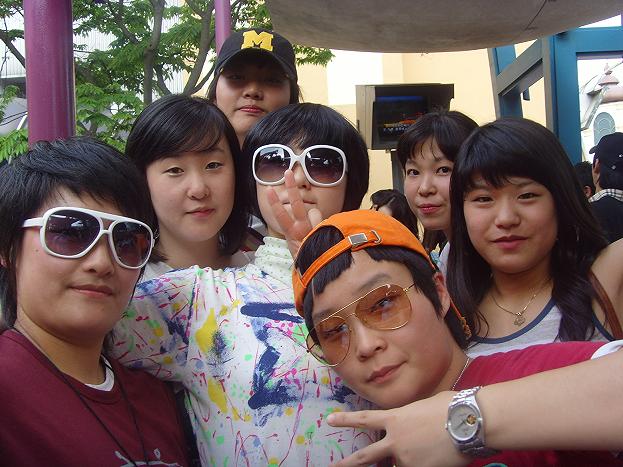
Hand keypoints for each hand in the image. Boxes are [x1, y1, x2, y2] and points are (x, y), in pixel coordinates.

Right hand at [267, 169, 322, 257]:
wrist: (316, 272)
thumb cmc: (306, 259)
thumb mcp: (299, 248)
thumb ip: (305, 228)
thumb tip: (314, 212)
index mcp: (291, 234)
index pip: (281, 215)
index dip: (275, 202)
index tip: (270, 190)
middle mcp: (300, 230)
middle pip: (296, 205)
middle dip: (292, 189)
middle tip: (287, 173)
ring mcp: (312, 231)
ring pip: (314, 212)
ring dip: (316, 218)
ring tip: (313, 230)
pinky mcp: (322, 233)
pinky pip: (325, 221)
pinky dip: (325, 225)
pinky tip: (325, 234)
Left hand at [327, 392, 469, 466]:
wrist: (469, 421)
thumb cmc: (452, 406)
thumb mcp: (425, 406)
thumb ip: (413, 417)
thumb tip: (414, 426)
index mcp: (395, 418)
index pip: (364, 419)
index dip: (345, 420)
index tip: (330, 420)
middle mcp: (395, 441)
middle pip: (365, 457)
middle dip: (347, 464)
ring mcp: (406, 458)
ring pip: (399, 465)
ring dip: (408, 460)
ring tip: (424, 449)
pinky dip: (423, 463)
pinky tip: (435, 456)